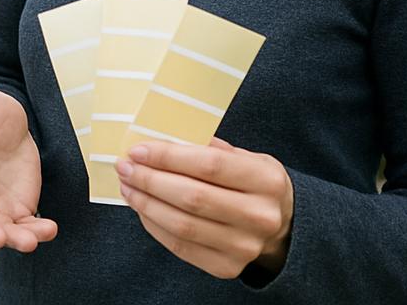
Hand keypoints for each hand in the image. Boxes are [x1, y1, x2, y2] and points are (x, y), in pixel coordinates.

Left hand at [116, 137, 293, 279]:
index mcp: (265, 179)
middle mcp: (260, 216)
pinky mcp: (227, 267)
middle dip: (150, 180)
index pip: (208, 165)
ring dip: (146, 203)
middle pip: (192, 197)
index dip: (168, 157)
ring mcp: (245, 247)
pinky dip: (154, 225)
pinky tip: (142, 208)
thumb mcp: (242, 155)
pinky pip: (181, 246)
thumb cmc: (251, 181)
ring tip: (127, 186)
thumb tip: (156, 139)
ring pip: (183, 225)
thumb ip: (206, 147)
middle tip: (124, 167)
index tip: (138, 150)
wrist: (282, 225)